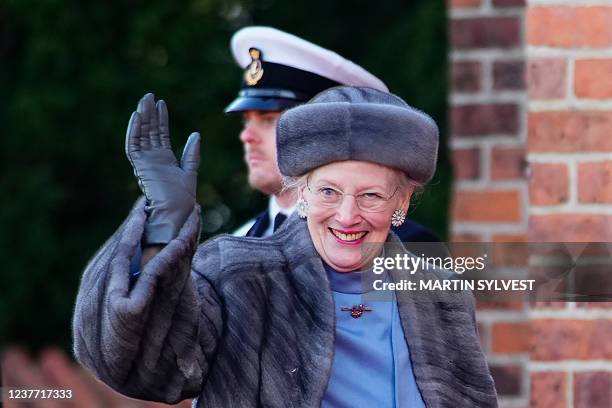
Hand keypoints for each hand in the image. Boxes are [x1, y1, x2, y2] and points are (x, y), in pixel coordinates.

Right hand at [125, 93, 200, 244]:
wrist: (176, 212)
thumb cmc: (183, 199)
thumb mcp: (190, 172)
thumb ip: (192, 154)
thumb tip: (196, 134)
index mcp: (164, 160)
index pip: (160, 135)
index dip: (161, 119)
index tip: (162, 104)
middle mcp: (153, 159)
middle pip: (149, 132)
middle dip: (149, 114)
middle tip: (149, 96)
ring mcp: (145, 162)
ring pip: (141, 135)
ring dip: (142, 118)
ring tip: (145, 101)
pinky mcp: (140, 167)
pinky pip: (134, 146)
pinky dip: (134, 131)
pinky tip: (137, 116)